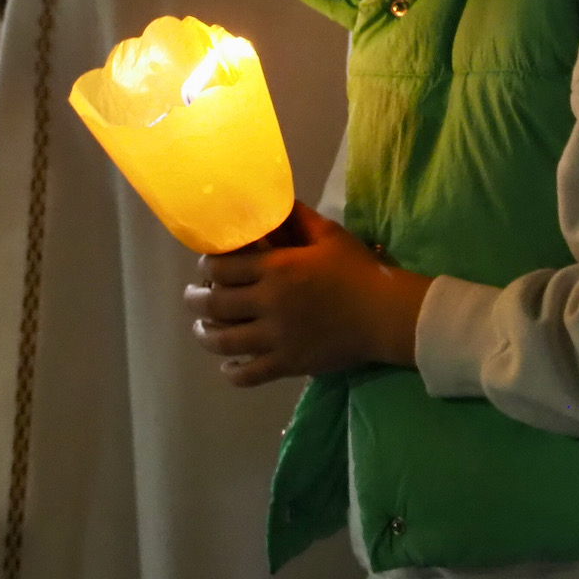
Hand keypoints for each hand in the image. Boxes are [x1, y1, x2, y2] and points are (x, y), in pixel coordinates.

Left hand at [183, 201, 432, 387]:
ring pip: (223, 341)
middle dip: (195, 299)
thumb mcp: (329, 235)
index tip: (206, 267)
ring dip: (205, 335)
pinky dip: (232, 372)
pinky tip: (229, 366)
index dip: (206, 267)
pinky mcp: (287, 364)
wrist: (385, 314)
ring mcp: (275, 338)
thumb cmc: (358, 270)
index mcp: (276, 269)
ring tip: (203, 330)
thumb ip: (298, 218)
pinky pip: (248, 374)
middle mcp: (268, 304)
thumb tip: (274, 204)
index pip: (221, 269)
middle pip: (214, 304)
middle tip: (193, 297)